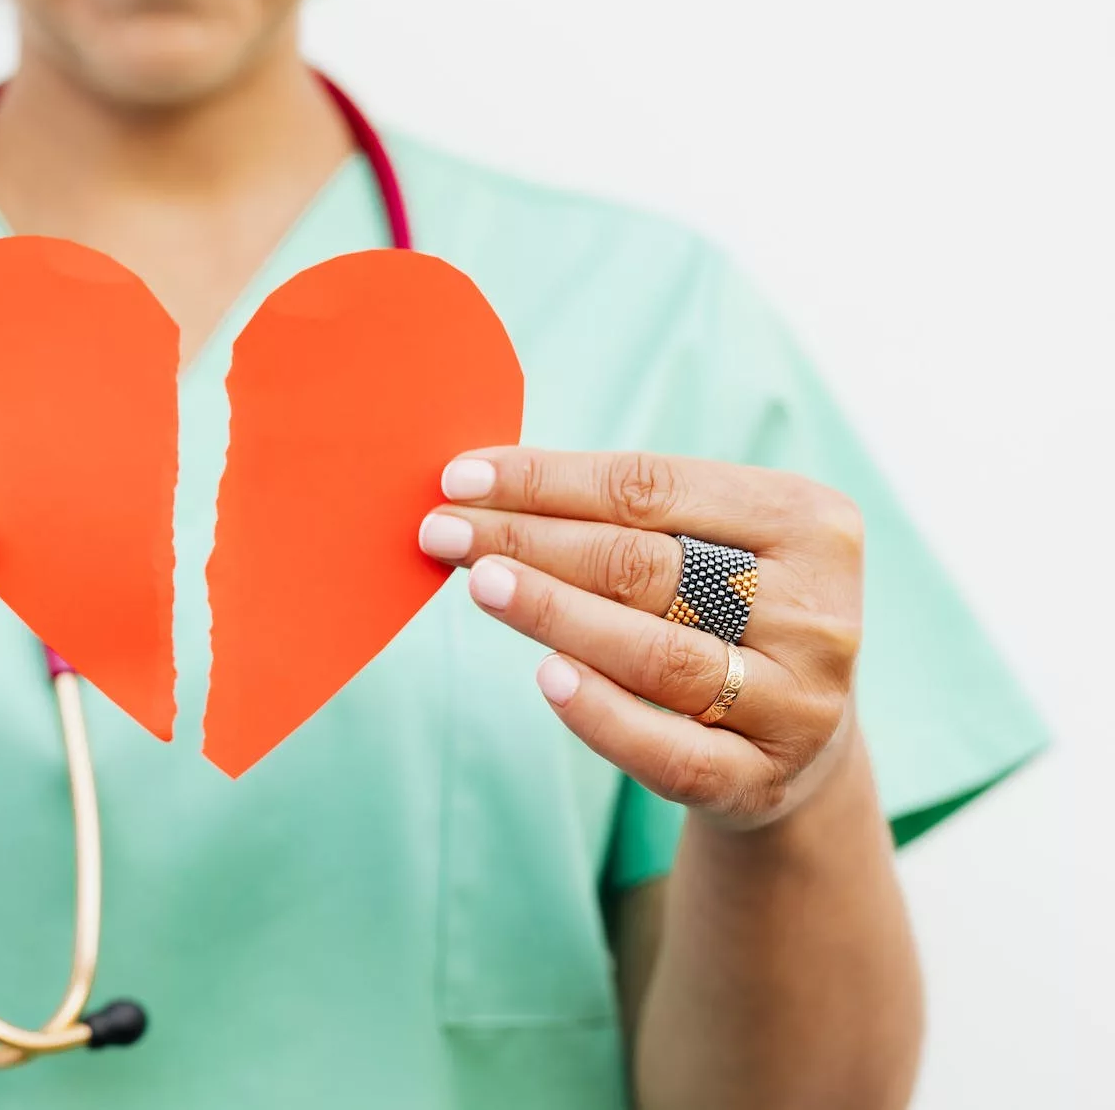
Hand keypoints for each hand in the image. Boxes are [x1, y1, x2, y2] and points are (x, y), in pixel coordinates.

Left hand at [419, 448, 863, 830]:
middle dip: (529, 540)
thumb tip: (480, 484)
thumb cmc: (725, 614)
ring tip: (480, 584)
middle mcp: (817, 612)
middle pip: (646, 565)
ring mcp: (798, 703)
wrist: (797, 743)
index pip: (653, 488)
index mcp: (808, 523)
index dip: (547, 480)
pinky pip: (668, 749)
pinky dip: (601, 713)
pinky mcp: (763, 781)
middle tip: (442, 531)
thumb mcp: (709, 548)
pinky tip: (546, 677)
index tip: (460, 478)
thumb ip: (623, 513)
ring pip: (656, 653)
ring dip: (554, 613)